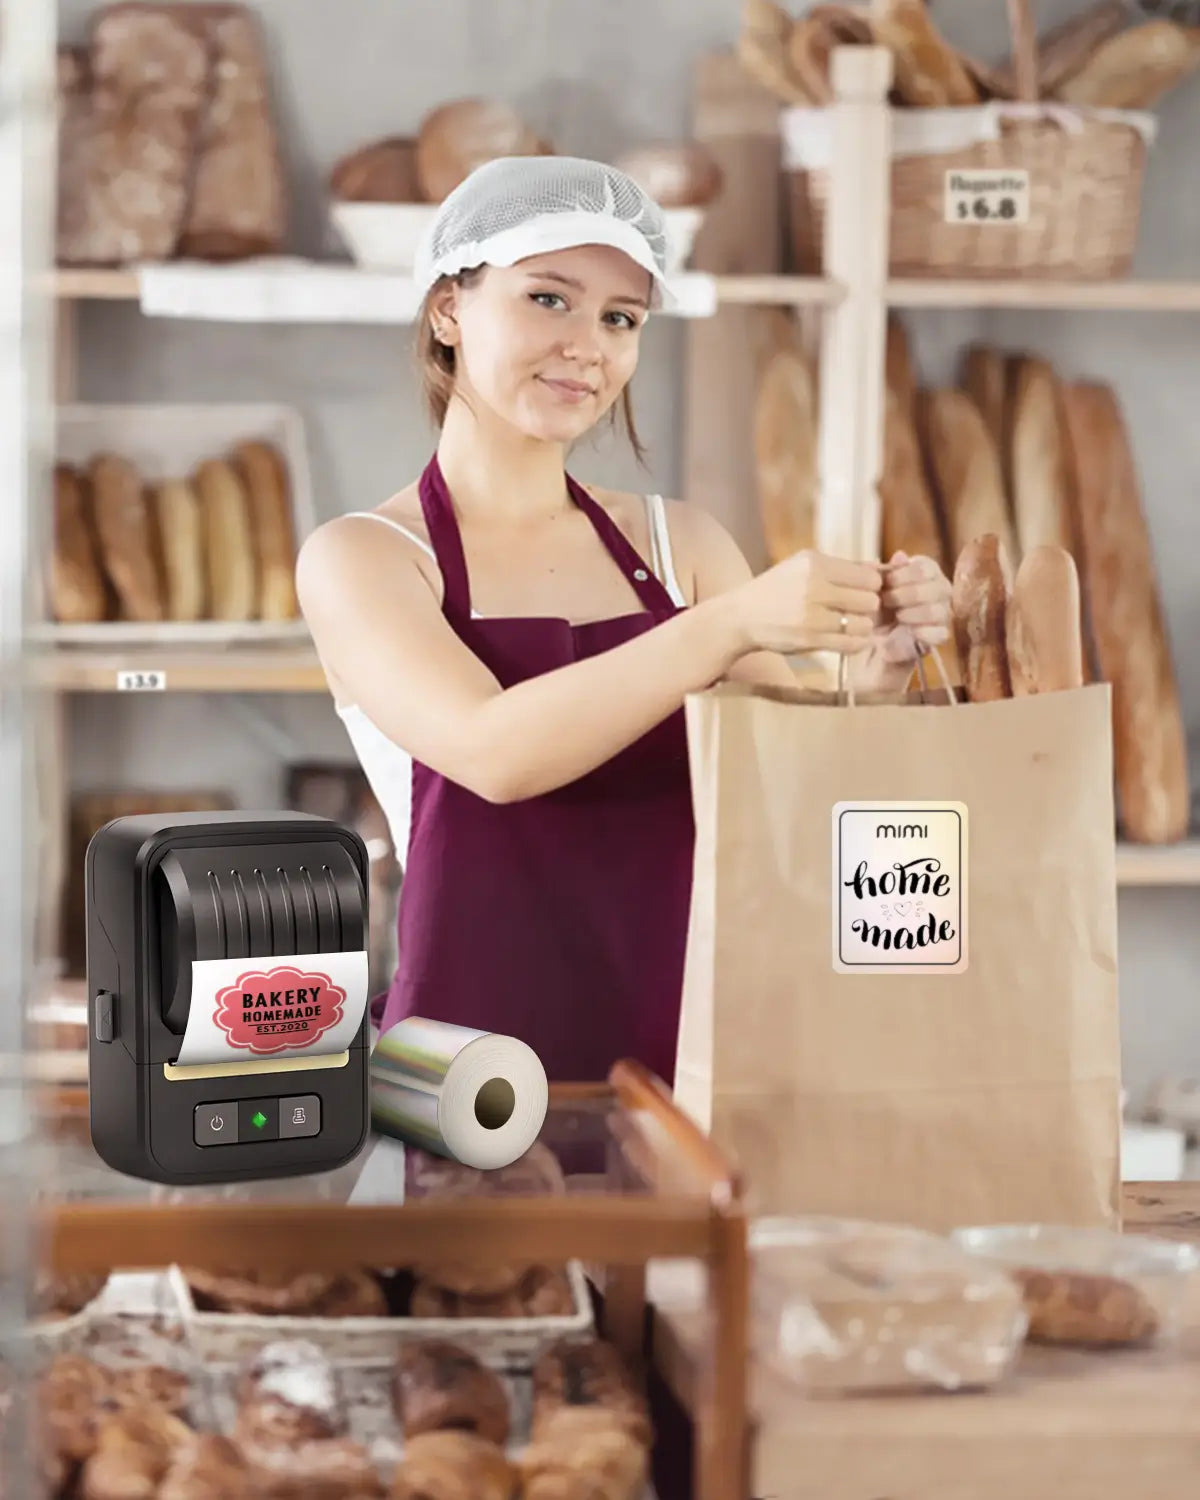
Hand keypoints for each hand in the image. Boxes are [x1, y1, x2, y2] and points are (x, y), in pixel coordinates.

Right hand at [733, 549, 883, 656]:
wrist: (742, 616)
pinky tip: (847, 638)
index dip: (871, 586)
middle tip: (857, 611)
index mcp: (815, 563)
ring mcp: (811, 615)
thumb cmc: (778, 588)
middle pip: (870, 599)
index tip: (863, 593)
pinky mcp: (809, 639)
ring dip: (862, 626)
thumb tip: (882, 568)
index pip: (868, 576)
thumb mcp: (804, 566)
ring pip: (863, 623)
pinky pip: (851, 643)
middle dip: (868, 607)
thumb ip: (842, 567)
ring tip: (850, 625)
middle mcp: (814, 586)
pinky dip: (855, 643)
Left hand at [852, 550, 952, 690]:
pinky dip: (923, 632)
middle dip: (905, 595)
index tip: (886, 582)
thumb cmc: (881, 602)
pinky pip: (940, 633)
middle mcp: (941, 588)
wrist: (879, 633)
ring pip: (935, 611)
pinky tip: (910, 631)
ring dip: (912, 613)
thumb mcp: (877, 585)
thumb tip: (899, 555)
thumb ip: (885, 569)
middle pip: (931, 588)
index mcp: (928, 570)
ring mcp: (943, 611)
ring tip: (897, 616)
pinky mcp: (941, 634)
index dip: (903, 575)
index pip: (924, 568)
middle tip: (886, 600)